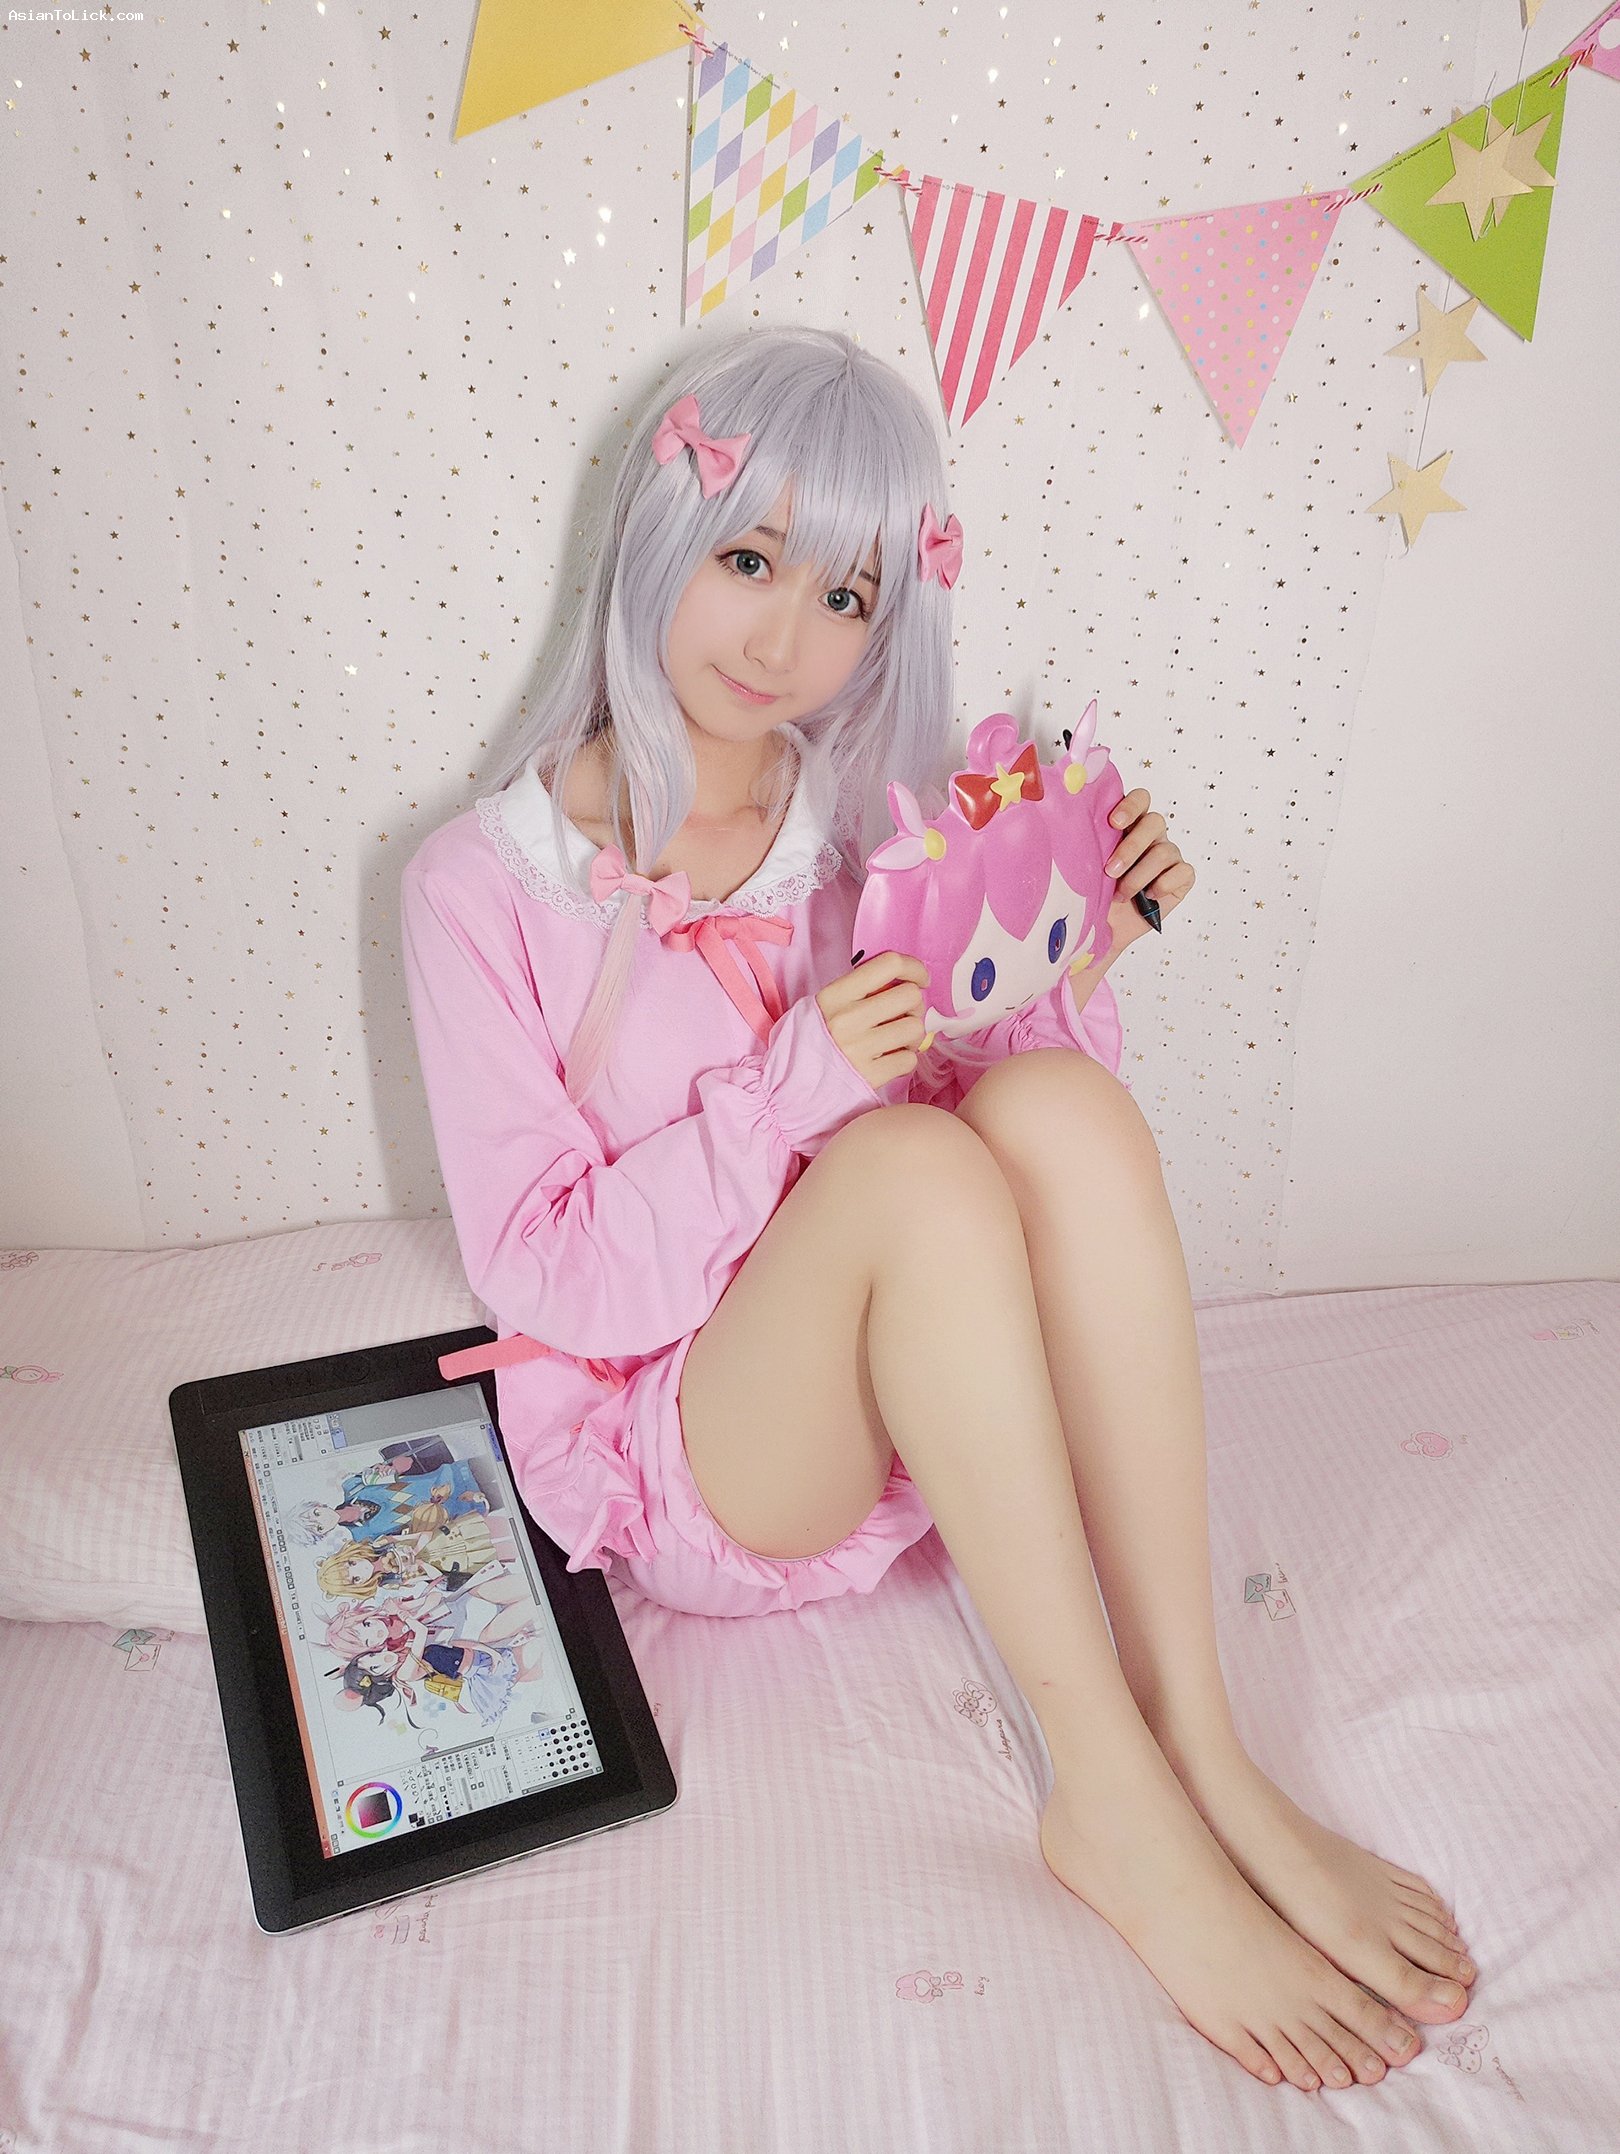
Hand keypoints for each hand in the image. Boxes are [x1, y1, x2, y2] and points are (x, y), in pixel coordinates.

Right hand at [816, 953, 928, 1087]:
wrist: (785, 1087)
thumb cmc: (807, 1042)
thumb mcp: (821, 1006)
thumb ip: (856, 991)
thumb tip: (899, 984)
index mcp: (835, 995)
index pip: (889, 964)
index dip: (914, 968)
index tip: (919, 979)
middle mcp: (848, 1019)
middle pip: (909, 995)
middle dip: (915, 1004)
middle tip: (905, 1014)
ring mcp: (860, 1049)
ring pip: (915, 1028)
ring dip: (912, 1033)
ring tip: (898, 1039)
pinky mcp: (869, 1077)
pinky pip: (909, 1060)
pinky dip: (906, 1059)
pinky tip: (891, 1058)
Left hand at [1097, 786, 1195, 970]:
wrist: (1105, 927)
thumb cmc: (1093, 894)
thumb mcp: (1082, 868)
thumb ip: (1082, 845)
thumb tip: (1060, 827)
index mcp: (1128, 824)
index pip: (1140, 799)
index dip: (1131, 806)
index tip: (1113, 823)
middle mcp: (1150, 835)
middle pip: (1155, 822)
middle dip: (1132, 847)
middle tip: (1111, 870)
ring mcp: (1167, 855)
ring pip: (1165, 851)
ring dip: (1140, 875)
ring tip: (1120, 894)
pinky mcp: (1180, 877)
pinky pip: (1183, 872)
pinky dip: (1164, 885)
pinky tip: (1147, 897)